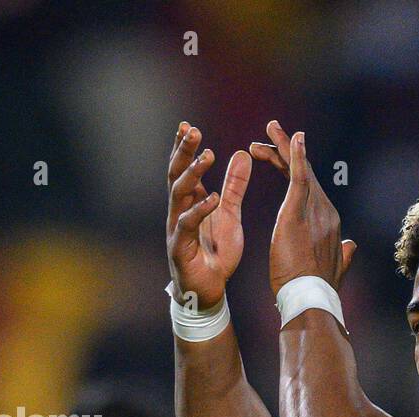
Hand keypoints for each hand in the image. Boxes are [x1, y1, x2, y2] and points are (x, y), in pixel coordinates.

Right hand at [166, 121, 251, 310]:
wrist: (209, 289)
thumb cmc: (216, 252)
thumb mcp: (230, 214)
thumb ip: (235, 186)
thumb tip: (243, 154)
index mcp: (190, 201)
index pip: (183, 168)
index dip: (184, 147)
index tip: (187, 125)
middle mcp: (179, 210)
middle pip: (176, 174)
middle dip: (183, 152)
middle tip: (192, 130)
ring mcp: (177, 228)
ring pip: (178, 194)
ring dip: (192, 174)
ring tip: (207, 157)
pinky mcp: (180, 247)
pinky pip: (188, 224)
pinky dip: (200, 209)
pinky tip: (213, 198)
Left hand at [249, 121, 355, 296]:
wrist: (311, 299)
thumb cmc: (316, 290)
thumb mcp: (332, 269)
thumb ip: (343, 256)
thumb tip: (351, 246)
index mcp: (330, 222)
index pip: (310, 189)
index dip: (295, 171)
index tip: (279, 159)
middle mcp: (326, 211)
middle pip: (305, 174)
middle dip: (287, 152)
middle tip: (271, 132)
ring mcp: (315, 210)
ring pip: (299, 170)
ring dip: (284, 147)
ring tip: (270, 128)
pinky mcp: (299, 211)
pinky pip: (299, 176)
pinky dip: (295, 155)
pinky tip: (292, 137)